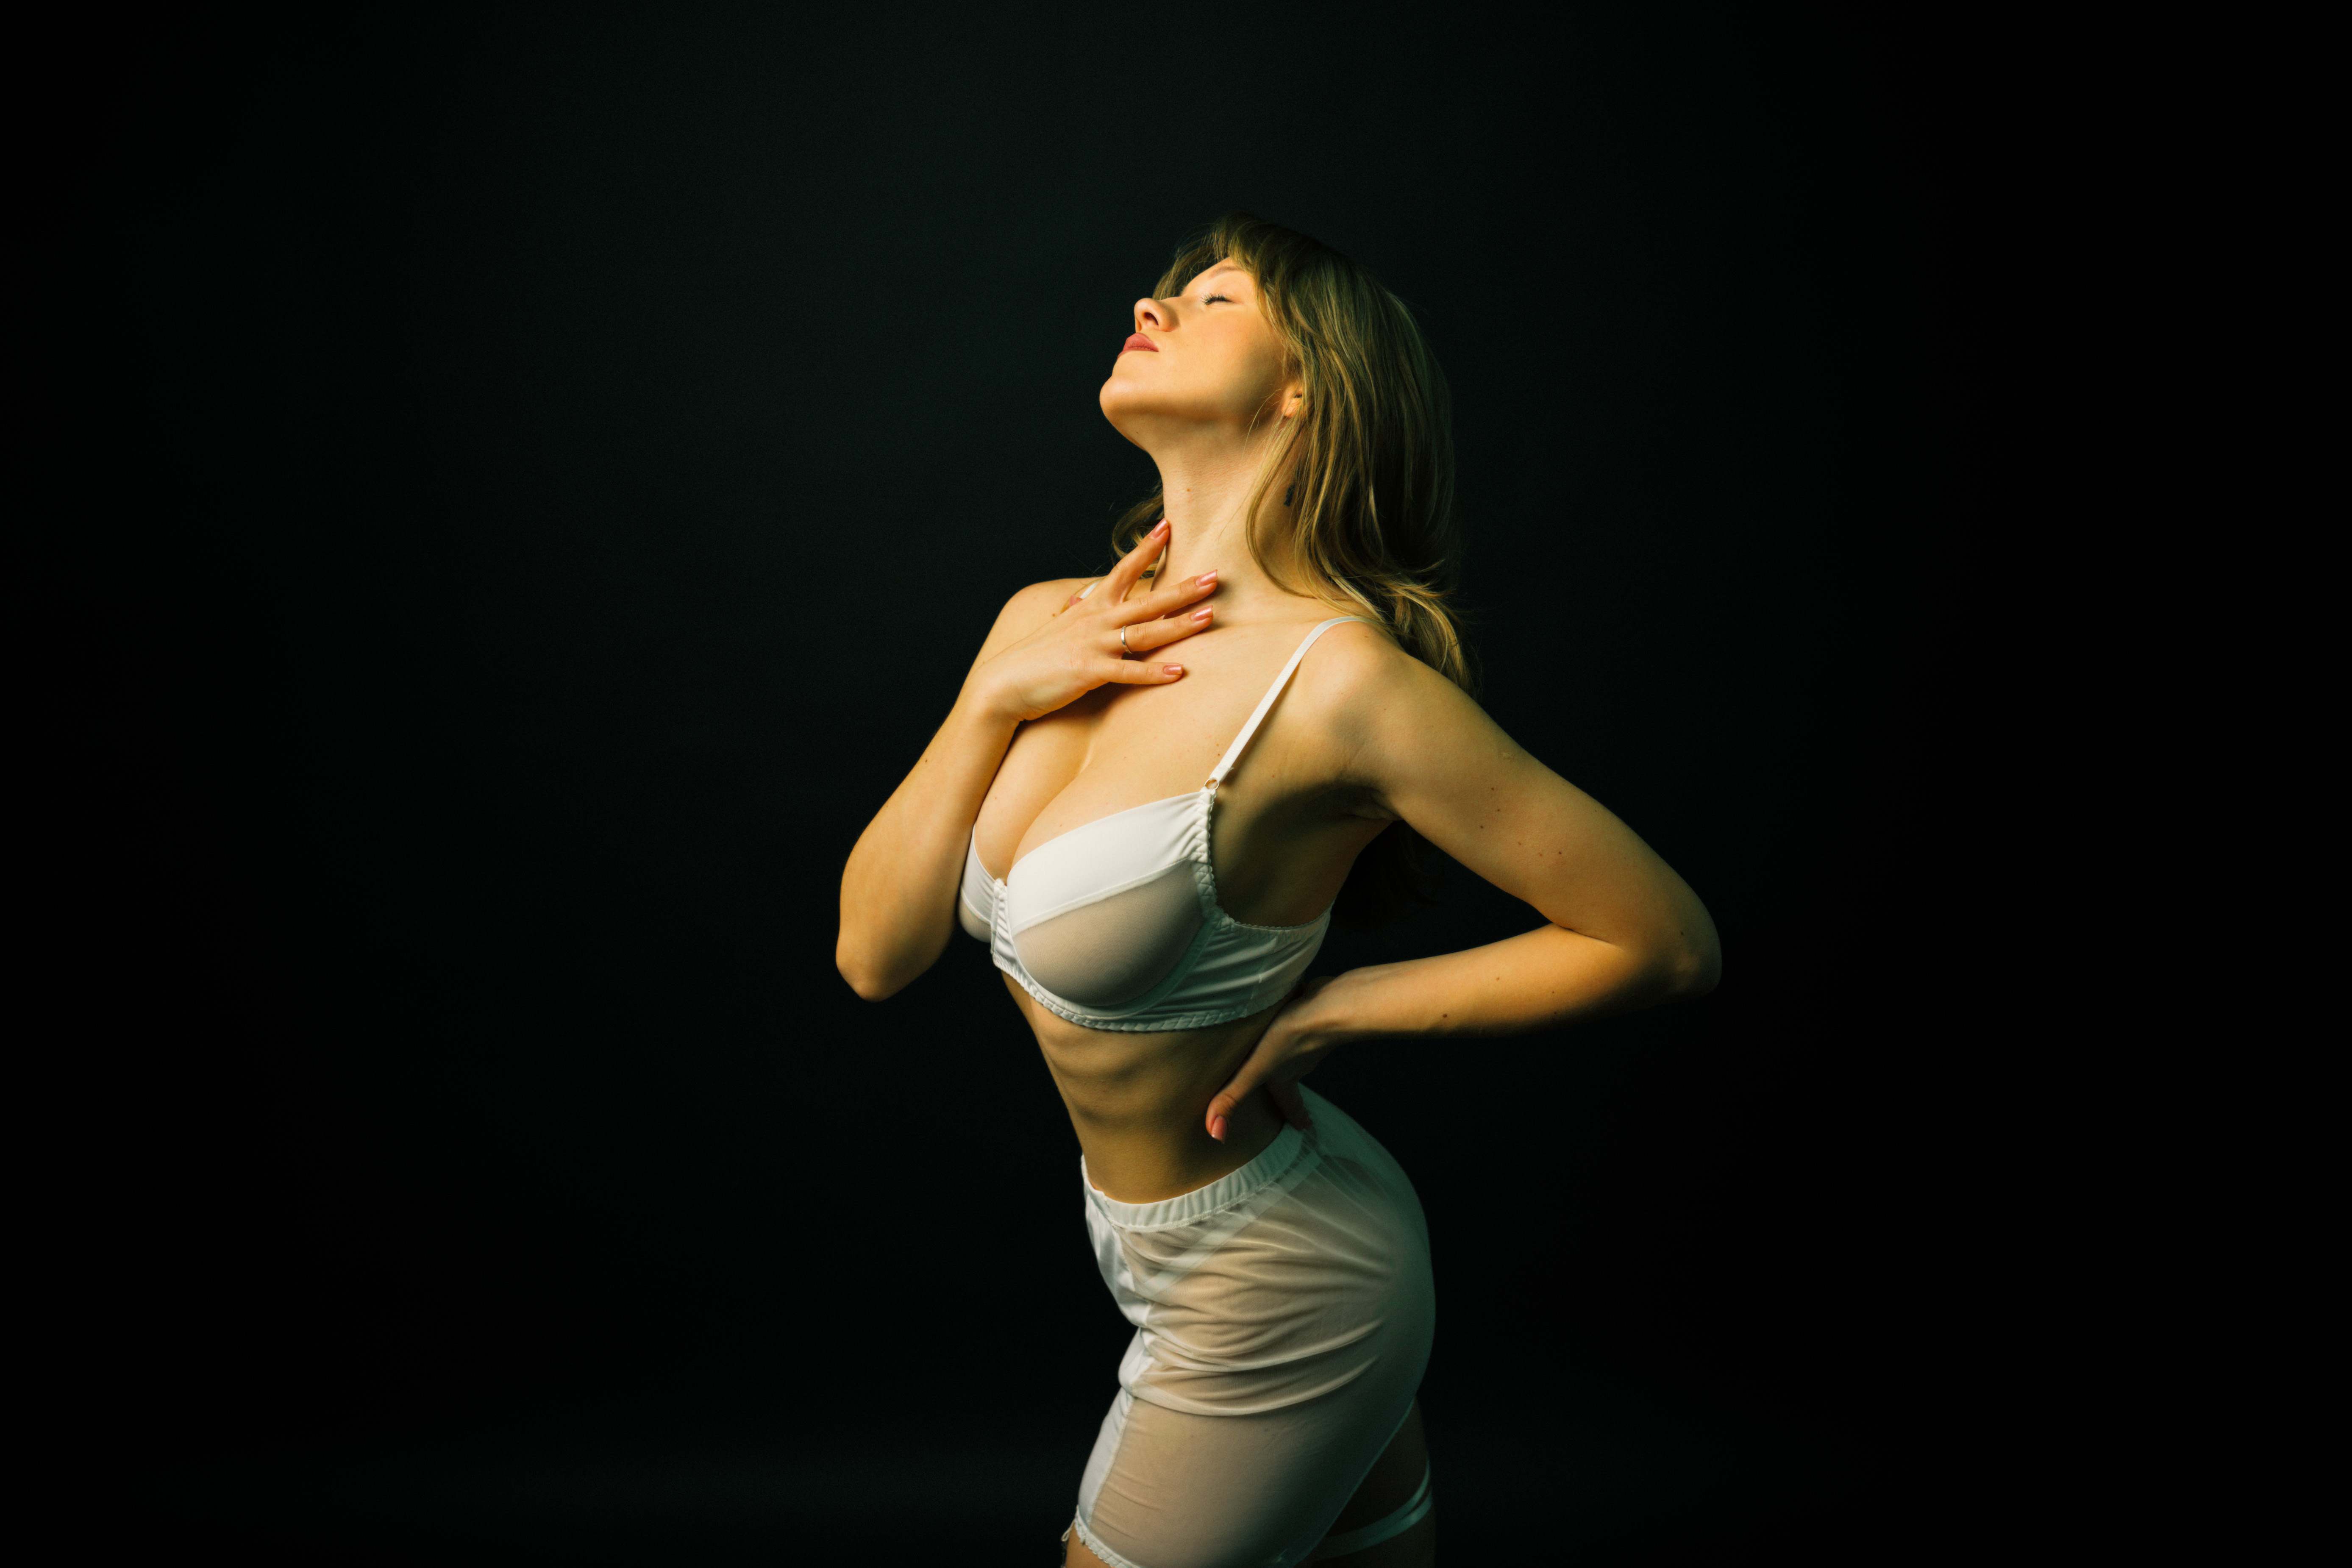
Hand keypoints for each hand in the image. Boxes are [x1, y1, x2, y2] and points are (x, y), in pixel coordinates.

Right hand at [973, 520, 1219, 722]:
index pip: (1123, 569)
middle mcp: (1096, 620)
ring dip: (1179, 625)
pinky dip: (1153, 673)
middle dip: (1183, 588)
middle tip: (1215, 576)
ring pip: (1144, 632)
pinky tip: (1178, 672)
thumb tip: (1082, 597)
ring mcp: (1094, 645)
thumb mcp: (1061, 626)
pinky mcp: (1089, 672)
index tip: (1168, 526)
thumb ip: (1078, 611)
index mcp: (1091, 606)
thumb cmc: (1037, 656)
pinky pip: (1128, 672)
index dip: (1147, 548)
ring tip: (1208, 616)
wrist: (1005, 682)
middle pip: (1147, 600)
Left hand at [1205, 973, 1361, 1140]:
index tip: (1303, 1126)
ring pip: (1297, 1048)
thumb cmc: (1291, 1038)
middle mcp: (1299, 1059)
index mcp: (1285, 1077)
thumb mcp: (1254, 1072)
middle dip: (1290, 1081)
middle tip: (1287, 1085)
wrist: (1325, 1004)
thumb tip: (1216, 1133)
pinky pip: (1300, 1020)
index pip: (1290, 1103)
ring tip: (1280, 1045)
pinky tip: (1284, 1009)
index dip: (1296, 1116)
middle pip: (1294, 1075)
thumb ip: (1232, 1098)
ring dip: (1290, 1050)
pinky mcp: (1310, 1012)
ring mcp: (1308, 1035)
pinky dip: (1293, 1020)